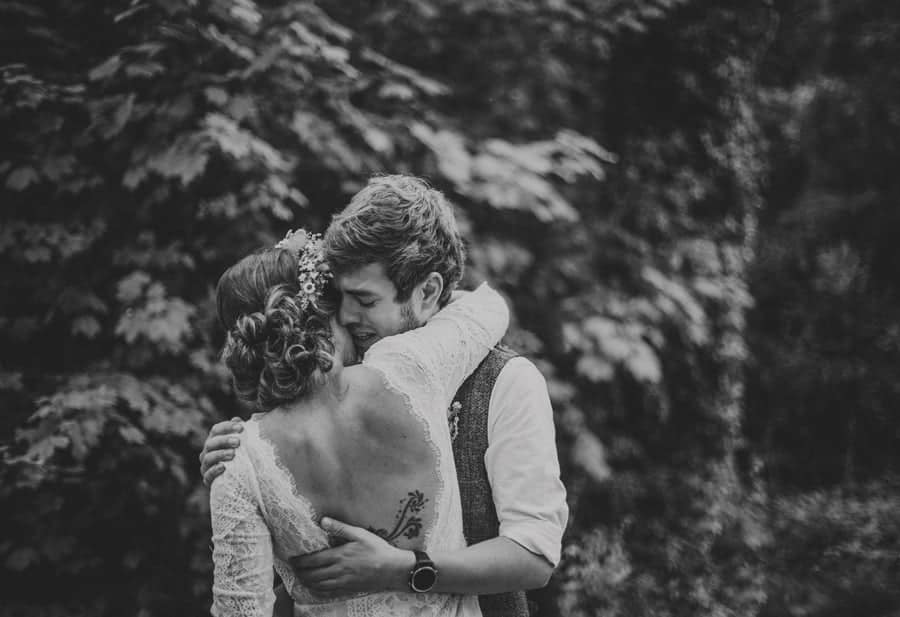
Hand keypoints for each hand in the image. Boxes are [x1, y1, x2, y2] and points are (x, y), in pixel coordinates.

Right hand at [199, 417, 243, 486]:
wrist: (238, 480)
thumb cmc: (239, 457)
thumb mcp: (241, 444)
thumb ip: (239, 432)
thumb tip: (237, 419)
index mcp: (214, 440)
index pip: (216, 430)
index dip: (227, 427)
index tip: (241, 427)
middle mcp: (207, 452)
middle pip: (211, 443)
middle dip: (224, 441)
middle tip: (238, 442)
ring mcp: (206, 466)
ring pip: (208, 458)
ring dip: (220, 454)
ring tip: (233, 454)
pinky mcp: (208, 480)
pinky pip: (208, 475)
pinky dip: (215, 470)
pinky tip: (224, 467)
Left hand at [289, 517, 413, 593]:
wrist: (393, 570)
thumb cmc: (378, 549)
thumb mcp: (360, 534)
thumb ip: (340, 528)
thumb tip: (323, 521)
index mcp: (339, 556)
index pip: (312, 561)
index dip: (299, 562)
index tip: (292, 559)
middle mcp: (338, 571)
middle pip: (311, 575)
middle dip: (299, 572)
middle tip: (294, 568)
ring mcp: (343, 582)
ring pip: (318, 585)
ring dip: (306, 582)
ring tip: (300, 577)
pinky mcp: (348, 589)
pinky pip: (328, 592)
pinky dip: (317, 590)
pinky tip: (315, 586)